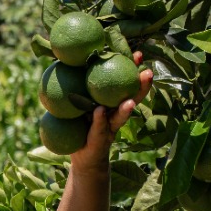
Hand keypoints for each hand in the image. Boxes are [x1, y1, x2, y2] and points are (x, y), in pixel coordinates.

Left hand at [69, 51, 152, 173]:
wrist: (83, 155)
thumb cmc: (81, 124)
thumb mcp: (77, 102)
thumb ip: (75, 84)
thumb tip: (63, 57)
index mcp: (111, 101)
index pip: (124, 82)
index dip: (132, 68)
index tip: (138, 54)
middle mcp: (115, 112)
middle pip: (131, 97)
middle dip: (141, 86)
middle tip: (147, 73)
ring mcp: (110, 127)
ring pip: (121, 116)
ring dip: (126, 108)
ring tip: (130, 101)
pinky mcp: (101, 140)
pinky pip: (100, 129)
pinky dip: (100, 120)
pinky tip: (100, 111)